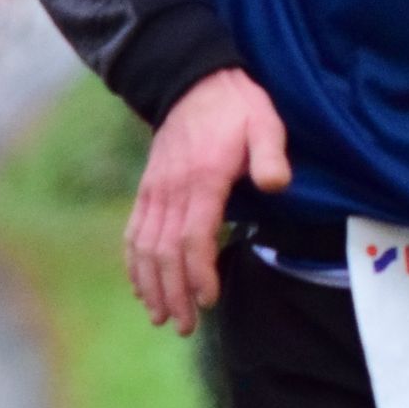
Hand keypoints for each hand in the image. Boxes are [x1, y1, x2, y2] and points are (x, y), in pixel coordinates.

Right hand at [127, 67, 290, 334]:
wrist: (194, 81)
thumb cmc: (237, 107)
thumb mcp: (264, 122)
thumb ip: (270, 154)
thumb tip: (275, 185)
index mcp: (202, 178)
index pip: (193, 236)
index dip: (198, 272)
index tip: (209, 299)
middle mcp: (171, 189)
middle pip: (165, 252)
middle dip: (174, 292)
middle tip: (186, 326)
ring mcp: (154, 191)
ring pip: (145, 247)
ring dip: (151, 285)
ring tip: (162, 318)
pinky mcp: (147, 190)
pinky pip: (133, 232)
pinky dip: (134, 263)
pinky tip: (141, 288)